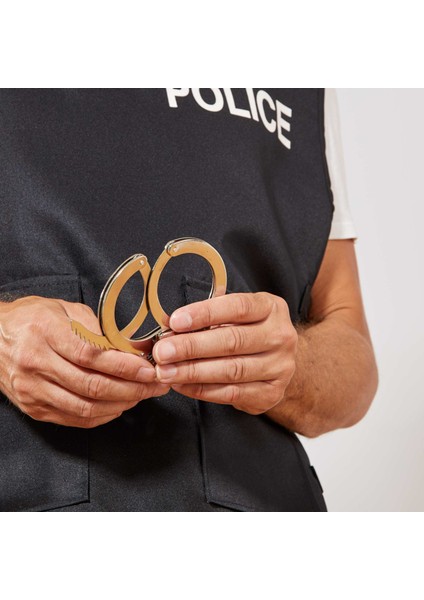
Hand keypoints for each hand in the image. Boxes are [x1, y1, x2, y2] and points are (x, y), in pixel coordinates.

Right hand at [0, 296, 169, 427]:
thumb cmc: (31, 319)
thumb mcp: (63, 309)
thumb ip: (96, 327)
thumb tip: (131, 347)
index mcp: (45, 333)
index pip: (91, 356)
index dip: (125, 366)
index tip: (149, 368)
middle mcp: (36, 363)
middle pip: (92, 385)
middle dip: (132, 388)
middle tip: (156, 384)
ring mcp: (33, 390)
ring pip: (86, 407)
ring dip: (121, 404)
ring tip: (143, 395)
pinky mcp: (33, 408)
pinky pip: (75, 419)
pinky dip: (102, 415)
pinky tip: (120, 406)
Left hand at [153, 292, 296, 414]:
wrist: (279, 362)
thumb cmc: (249, 332)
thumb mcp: (234, 314)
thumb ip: (206, 315)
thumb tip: (168, 321)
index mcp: (270, 308)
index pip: (238, 307)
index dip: (205, 313)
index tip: (176, 321)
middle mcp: (280, 336)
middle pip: (233, 341)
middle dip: (192, 347)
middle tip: (163, 351)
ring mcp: (279, 367)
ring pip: (231, 370)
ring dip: (193, 372)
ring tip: (166, 371)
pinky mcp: (271, 393)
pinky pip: (232, 393)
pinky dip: (203, 390)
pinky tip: (182, 385)